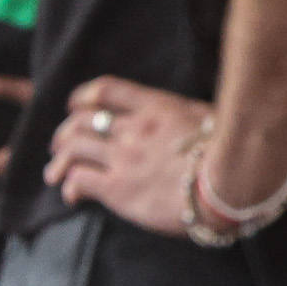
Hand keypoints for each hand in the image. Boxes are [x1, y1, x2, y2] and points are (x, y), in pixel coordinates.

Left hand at [41, 75, 217, 236]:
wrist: (231, 185)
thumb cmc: (232, 154)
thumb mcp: (208, 120)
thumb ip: (183, 118)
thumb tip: (184, 123)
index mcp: (156, 107)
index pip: (106, 90)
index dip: (83, 97)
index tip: (74, 105)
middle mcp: (134, 128)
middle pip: (81, 121)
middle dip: (64, 133)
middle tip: (59, 146)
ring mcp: (123, 157)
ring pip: (73, 149)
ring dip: (59, 162)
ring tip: (55, 173)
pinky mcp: (118, 189)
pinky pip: (79, 180)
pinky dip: (69, 185)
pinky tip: (72, 195)